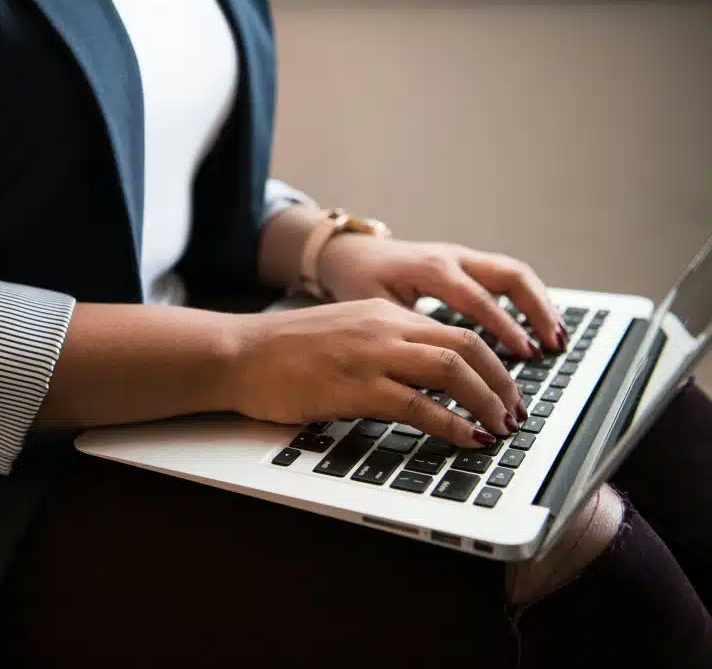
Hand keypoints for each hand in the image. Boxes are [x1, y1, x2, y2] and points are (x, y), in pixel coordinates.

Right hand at [229, 298, 527, 447]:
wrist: (239, 354)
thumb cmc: (282, 351)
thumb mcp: (342, 334)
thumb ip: (382, 347)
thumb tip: (420, 379)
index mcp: (383, 313)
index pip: (456, 331)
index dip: (491, 363)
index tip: (504, 389)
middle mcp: (385, 328)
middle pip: (467, 346)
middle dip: (502, 382)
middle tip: (514, 412)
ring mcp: (371, 356)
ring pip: (452, 370)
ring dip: (486, 401)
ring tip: (500, 427)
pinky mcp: (355, 388)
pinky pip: (419, 406)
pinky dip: (452, 425)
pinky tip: (467, 439)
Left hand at [318, 235, 567, 359]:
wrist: (350, 253)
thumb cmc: (359, 282)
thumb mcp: (376, 309)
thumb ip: (407, 334)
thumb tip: (434, 373)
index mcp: (431, 269)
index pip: (479, 299)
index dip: (506, 328)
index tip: (526, 354)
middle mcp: (453, 258)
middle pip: (510, 276)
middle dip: (537, 311)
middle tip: (554, 345)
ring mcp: (462, 257)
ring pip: (514, 273)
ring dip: (539, 304)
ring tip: (557, 338)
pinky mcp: (466, 263)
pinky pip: (505, 277)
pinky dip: (527, 300)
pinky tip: (539, 326)